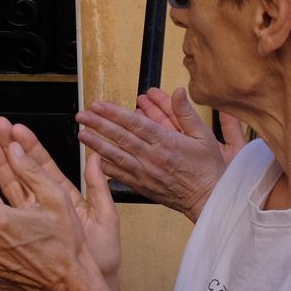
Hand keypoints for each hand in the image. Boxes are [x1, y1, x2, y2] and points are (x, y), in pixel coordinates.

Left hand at [76, 87, 237, 221]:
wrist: (208, 199)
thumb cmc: (207, 168)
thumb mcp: (204, 136)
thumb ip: (186, 113)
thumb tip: (177, 92)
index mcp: (166, 143)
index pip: (135, 124)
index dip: (114, 114)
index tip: (98, 105)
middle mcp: (152, 157)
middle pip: (120, 138)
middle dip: (98, 125)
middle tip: (82, 115)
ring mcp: (145, 173)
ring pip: (116, 156)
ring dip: (96, 144)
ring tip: (81, 134)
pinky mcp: (142, 186)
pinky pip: (120, 175)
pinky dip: (105, 167)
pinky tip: (93, 159)